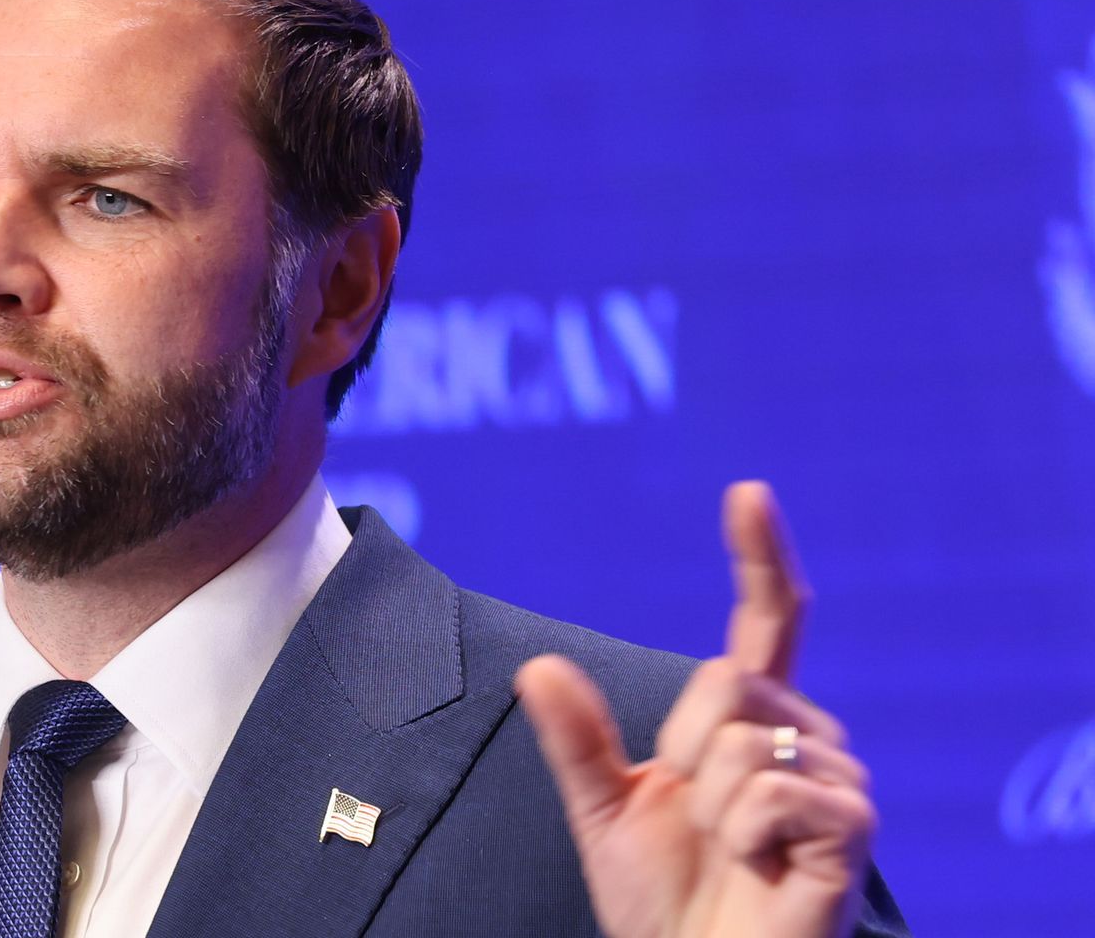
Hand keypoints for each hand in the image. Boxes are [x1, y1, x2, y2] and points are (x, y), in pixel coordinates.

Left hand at [516, 482, 875, 937]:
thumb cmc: (665, 897)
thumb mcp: (603, 809)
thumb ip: (576, 739)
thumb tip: (536, 666)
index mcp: (749, 721)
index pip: (765, 622)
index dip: (759, 556)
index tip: (747, 492)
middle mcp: (805, 734)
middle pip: (728, 680)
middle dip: (684, 748)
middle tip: (694, 812)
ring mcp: (837, 778)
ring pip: (744, 740)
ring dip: (711, 804)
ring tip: (730, 849)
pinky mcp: (852, 826)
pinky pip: (772, 790)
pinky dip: (743, 833)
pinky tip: (757, 866)